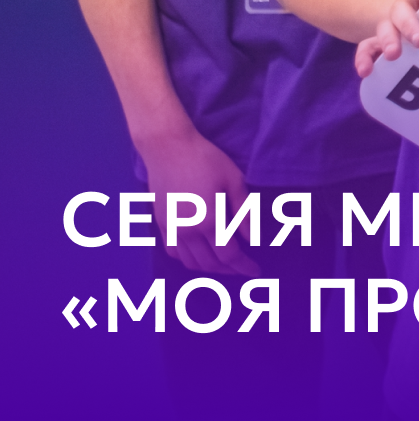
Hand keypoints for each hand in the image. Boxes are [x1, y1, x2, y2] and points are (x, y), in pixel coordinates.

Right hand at [137, 129, 259, 275]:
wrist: (168, 149)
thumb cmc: (206, 160)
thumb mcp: (234, 181)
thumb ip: (244, 212)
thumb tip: (252, 239)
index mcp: (209, 221)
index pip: (229, 255)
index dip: (244, 266)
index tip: (256, 272)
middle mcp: (187, 232)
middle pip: (210, 263)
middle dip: (229, 270)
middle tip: (244, 270)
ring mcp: (171, 229)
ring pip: (190, 262)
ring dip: (209, 269)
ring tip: (225, 265)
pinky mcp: (160, 224)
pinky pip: (174, 252)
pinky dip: (188, 260)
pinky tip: (199, 255)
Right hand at [354, 0, 418, 77]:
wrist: (397, 1)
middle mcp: (406, 2)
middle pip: (402, 7)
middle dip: (410, 23)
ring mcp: (390, 20)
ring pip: (385, 25)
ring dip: (388, 39)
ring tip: (394, 55)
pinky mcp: (376, 39)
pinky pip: (367, 46)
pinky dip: (365, 58)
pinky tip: (366, 72)